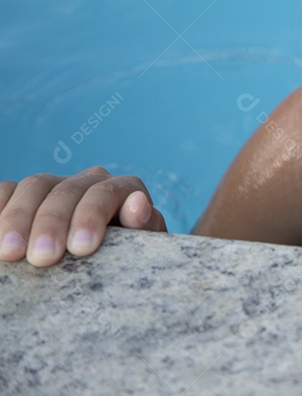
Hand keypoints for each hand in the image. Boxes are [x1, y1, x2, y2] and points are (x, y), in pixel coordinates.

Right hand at [0, 166, 165, 266]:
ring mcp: (56, 185)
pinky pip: (6, 191)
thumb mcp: (143, 248)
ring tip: (9, 253)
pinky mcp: (25, 195)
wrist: (109, 265)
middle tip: (41, 258)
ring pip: (34, 186)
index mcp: (124, 189)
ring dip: (19, 218)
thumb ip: (144, 226)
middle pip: (67, 191)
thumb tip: (137, 204)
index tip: (82, 249)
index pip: (107, 193)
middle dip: (52, 223)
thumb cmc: (129, 260)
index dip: (92, 217)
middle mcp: (89, 181)